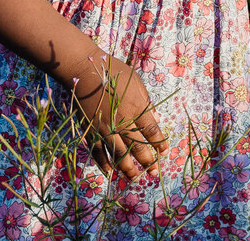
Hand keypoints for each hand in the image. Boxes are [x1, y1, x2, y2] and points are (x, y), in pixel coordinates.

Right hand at [69, 54, 168, 180]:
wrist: (85, 71)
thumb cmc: (114, 72)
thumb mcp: (136, 82)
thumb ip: (146, 103)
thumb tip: (157, 120)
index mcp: (136, 107)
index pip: (151, 131)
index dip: (159, 143)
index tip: (164, 152)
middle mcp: (122, 121)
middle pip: (137, 147)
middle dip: (147, 161)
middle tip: (153, 172)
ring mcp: (105, 127)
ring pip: (118, 154)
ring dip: (127, 168)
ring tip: (135, 178)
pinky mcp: (91, 130)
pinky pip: (98, 151)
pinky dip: (103, 163)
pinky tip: (110, 171)